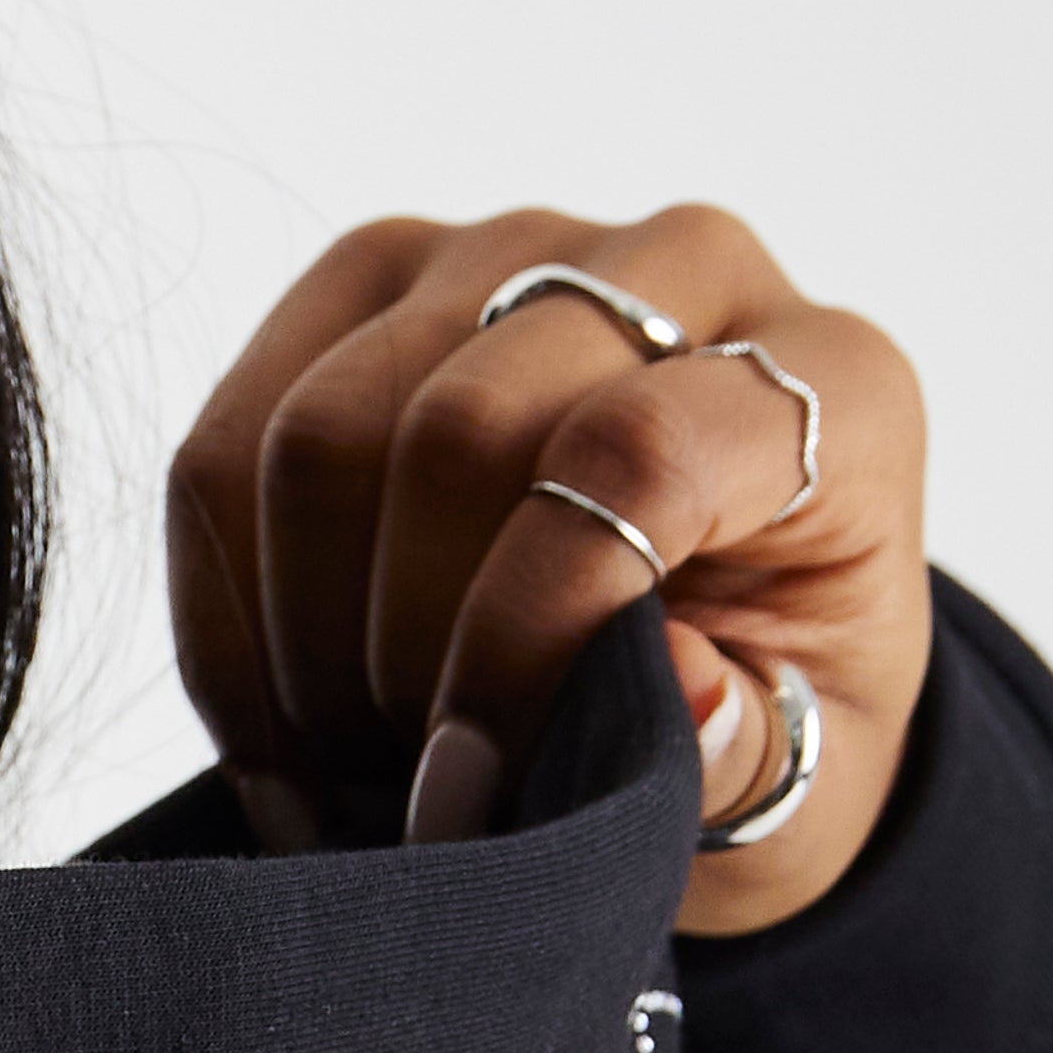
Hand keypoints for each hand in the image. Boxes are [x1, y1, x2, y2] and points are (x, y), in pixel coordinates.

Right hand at [164, 206, 931, 933]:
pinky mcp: (373, 282)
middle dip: (394, 648)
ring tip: (342, 765)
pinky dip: (223, 609)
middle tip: (396, 797)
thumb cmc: (762, 714)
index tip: (466, 795)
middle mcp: (682, 267)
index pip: (634, 448)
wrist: (704, 643)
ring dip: (300, 641)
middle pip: (455, 427)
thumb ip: (747, 747)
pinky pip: (227, 442)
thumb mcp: (801, 777)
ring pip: (320, 430)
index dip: (522, 632)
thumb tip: (676, 689)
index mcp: (829, 380)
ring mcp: (511, 255)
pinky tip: (277, 716)